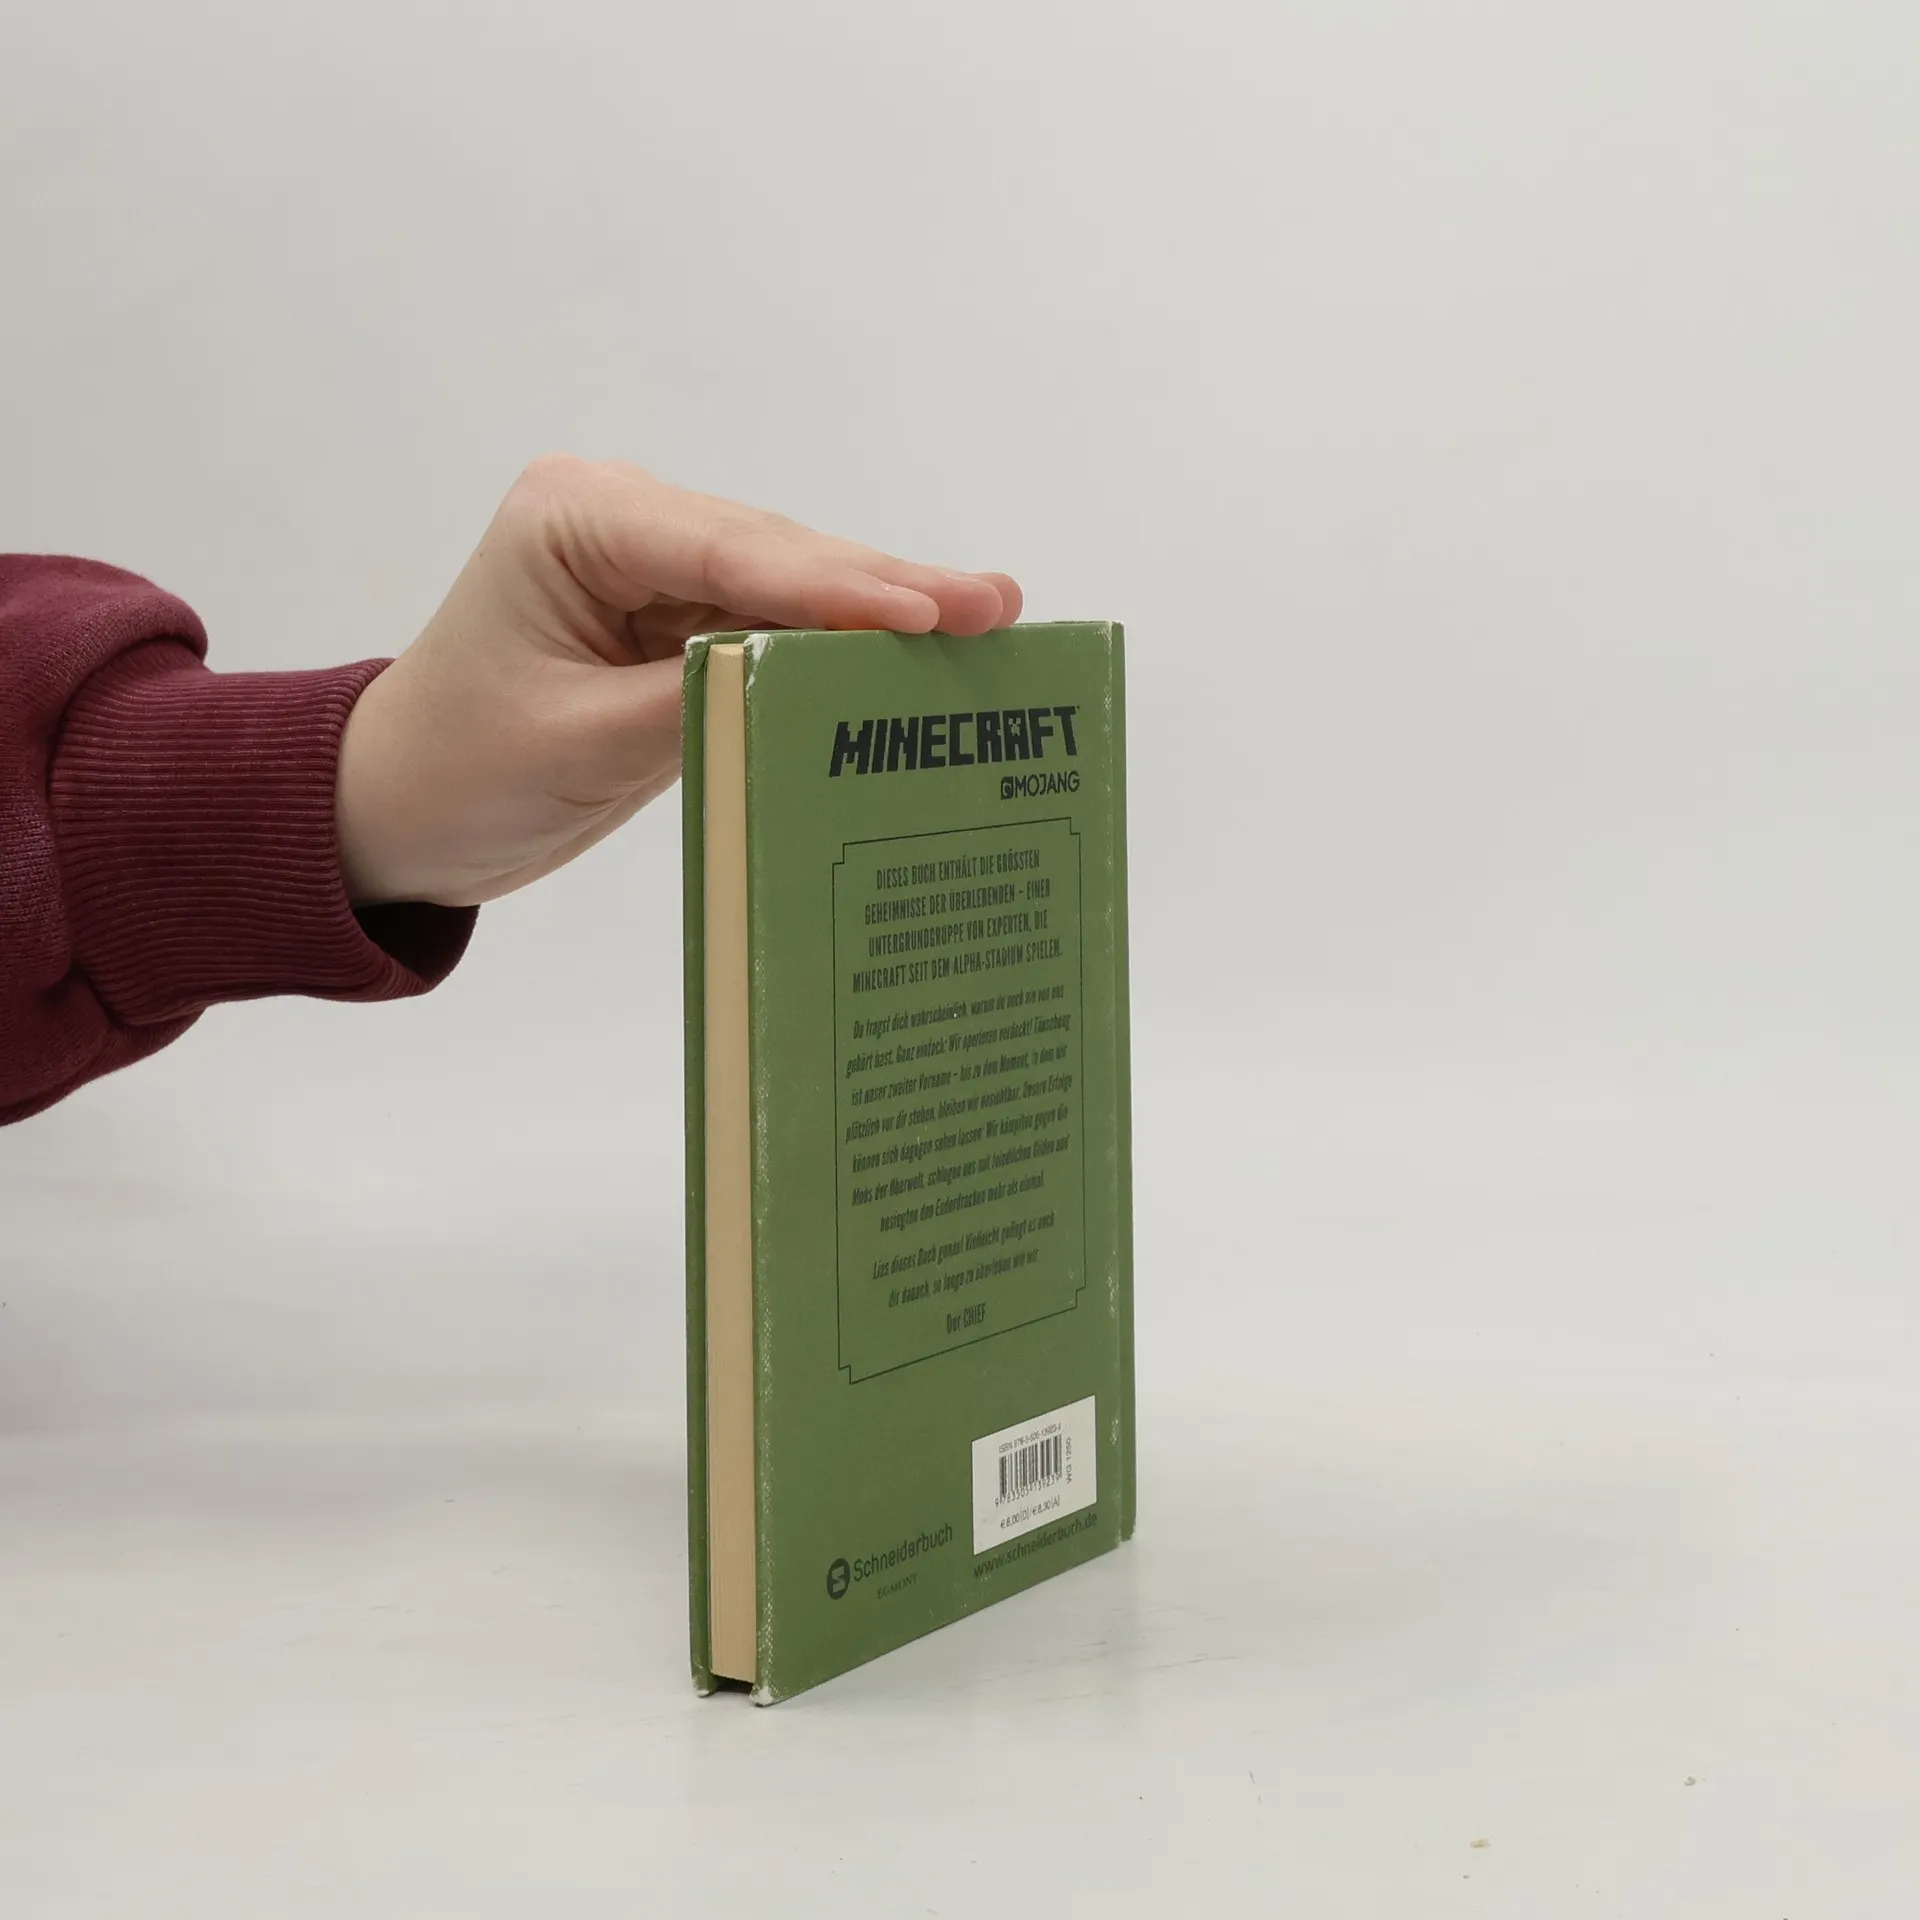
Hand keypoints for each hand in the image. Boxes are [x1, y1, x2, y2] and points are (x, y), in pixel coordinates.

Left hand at [335, 457, 1020, 906]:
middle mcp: (623, 522)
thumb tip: (823, 681)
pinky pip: (773, 633)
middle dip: (884, 588)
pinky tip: (915, 662)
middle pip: (777, 556)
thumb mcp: (580, 744)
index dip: (838, 586)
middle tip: (994, 607)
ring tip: (984, 625)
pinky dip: (838, 654)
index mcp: (575, 518)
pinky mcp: (678, 623)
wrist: (398, 811)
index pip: (731, 551)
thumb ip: (701, 702)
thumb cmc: (456, 770)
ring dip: (879, 617)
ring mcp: (656, 570)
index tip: (929, 610)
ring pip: (789, 590)